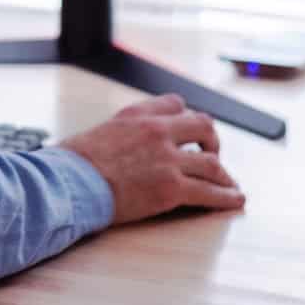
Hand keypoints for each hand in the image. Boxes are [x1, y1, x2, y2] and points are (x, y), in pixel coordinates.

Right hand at [57, 94, 244, 224]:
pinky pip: (209, 192)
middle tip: (213, 154)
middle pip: (203, 126)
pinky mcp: (171, 188)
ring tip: (229, 184)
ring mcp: (167, 159)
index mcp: (138, 114)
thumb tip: (121, 141)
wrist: (70, 183)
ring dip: (224, 175)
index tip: (189, 131)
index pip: (175, 104)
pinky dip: (226, 197)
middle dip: (213, 141)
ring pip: (211, 162)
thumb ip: (121, 131)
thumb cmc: (74, 163)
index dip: (185, 118)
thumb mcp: (99, 130)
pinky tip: (235, 200)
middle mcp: (157, 131)